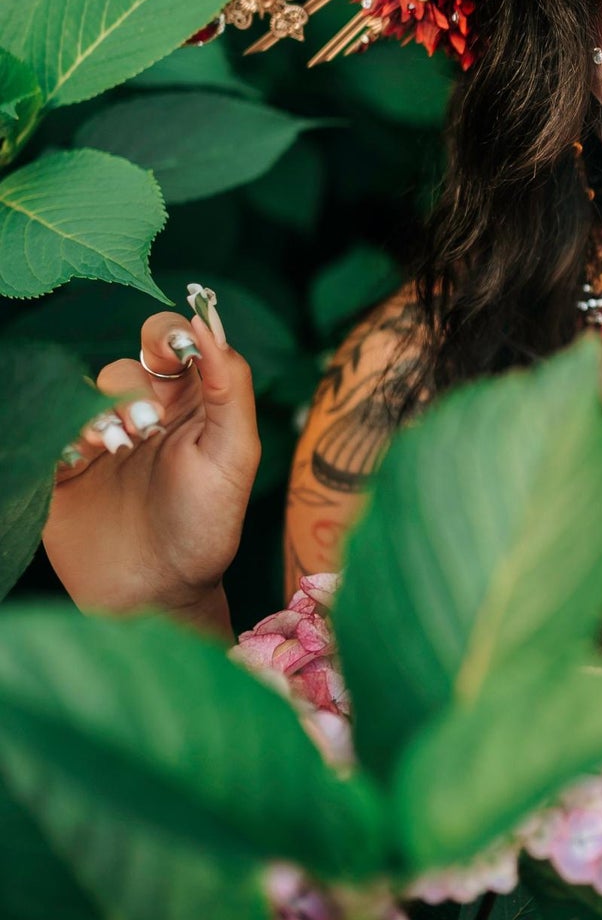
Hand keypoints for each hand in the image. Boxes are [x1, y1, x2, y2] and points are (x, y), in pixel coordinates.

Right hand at [42, 295, 259, 633]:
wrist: (157, 593)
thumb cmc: (206, 526)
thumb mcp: (234, 454)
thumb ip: (230, 387)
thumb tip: (210, 326)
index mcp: (190, 403)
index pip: (173, 342)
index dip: (169, 336)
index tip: (171, 356)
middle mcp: (143, 413)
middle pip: (124, 367)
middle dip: (131, 388)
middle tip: (147, 426)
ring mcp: (100, 440)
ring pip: (82, 394)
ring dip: (97, 413)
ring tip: (117, 447)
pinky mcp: (62, 468)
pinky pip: (49, 429)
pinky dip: (61, 434)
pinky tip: (80, 459)